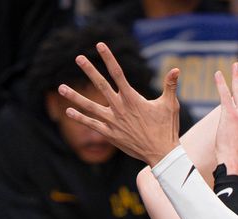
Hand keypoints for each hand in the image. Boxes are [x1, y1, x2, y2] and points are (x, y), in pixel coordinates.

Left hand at [58, 42, 181, 166]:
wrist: (161, 153)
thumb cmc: (166, 128)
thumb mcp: (170, 104)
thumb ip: (170, 86)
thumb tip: (176, 69)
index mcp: (132, 98)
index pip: (118, 73)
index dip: (108, 58)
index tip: (100, 46)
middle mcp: (120, 108)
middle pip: (101, 85)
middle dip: (89, 70)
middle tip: (78, 58)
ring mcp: (113, 122)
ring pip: (90, 106)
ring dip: (75, 96)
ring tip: (60, 87)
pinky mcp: (110, 134)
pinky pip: (92, 124)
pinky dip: (80, 118)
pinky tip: (68, 111)